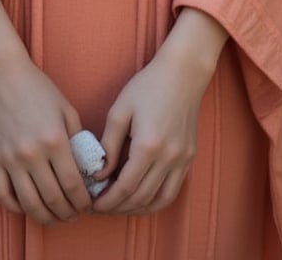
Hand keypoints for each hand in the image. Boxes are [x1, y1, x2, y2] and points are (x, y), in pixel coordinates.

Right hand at [0, 50, 91, 223]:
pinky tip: (28, 207)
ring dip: (45, 217)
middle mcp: (32, 153)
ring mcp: (10, 159)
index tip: (88, 205)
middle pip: (53, 198)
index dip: (83, 201)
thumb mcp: (67, 109)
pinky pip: (3, 195)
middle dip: (68, 213)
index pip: (73, 184)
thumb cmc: (38, 89)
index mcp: (54, 140)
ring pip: (29, 204)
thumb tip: (91, 167)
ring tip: (55, 217)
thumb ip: (79, 139)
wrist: (2, 75)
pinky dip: (16, 207)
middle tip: (74, 215)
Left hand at [93, 9, 225, 216]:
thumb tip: (99, 174)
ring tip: (119, 206)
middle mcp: (169, 157)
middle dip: (118, 208)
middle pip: (141, 198)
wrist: (183, 72)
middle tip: (100, 207)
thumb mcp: (120, 110)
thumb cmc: (148, 86)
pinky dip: (156, 200)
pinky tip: (141, 197)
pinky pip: (173, 191)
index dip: (107, 201)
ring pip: (159, 200)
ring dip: (137, 209)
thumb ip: (108, 144)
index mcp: (148, 145)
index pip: (125, 187)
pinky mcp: (189, 157)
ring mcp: (182, 159)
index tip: (93, 205)